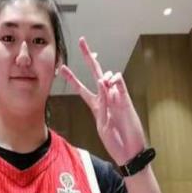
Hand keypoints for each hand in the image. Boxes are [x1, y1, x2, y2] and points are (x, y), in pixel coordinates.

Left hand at [59, 37, 146, 164]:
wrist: (130, 151)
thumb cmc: (115, 140)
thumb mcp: (102, 125)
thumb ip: (101, 107)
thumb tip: (102, 85)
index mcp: (95, 105)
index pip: (81, 87)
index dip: (72, 77)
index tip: (61, 67)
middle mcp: (105, 98)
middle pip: (96, 72)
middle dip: (88, 57)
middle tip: (82, 41)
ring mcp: (117, 99)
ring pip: (108, 79)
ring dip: (104, 76)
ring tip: (103, 80)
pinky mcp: (127, 103)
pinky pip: (120, 89)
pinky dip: (115, 83)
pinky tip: (111, 80)